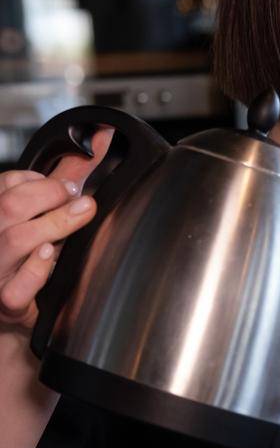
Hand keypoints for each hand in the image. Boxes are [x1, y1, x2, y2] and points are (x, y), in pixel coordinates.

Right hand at [0, 126, 112, 341]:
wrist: (17, 309)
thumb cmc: (31, 254)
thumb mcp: (46, 210)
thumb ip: (69, 175)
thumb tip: (101, 137)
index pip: (7, 184)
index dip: (38, 179)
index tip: (68, 185)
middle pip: (10, 205)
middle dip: (48, 195)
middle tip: (82, 199)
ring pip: (15, 240)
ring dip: (53, 224)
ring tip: (80, 215)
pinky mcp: (8, 303)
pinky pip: (16, 289)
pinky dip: (35, 270)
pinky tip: (49, 255)